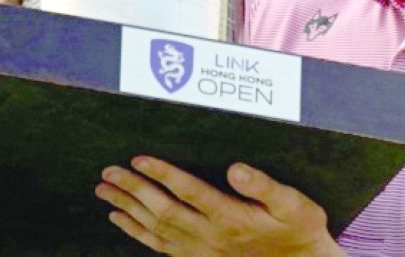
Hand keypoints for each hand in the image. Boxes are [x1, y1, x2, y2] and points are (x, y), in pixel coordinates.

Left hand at [95, 156, 342, 255]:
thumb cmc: (299, 229)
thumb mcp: (294, 204)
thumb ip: (264, 186)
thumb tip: (236, 168)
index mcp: (230, 217)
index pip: (187, 190)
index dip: (161, 173)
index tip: (139, 158)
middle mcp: (210, 235)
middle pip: (162, 209)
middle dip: (132, 188)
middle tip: (108, 171)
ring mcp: (201, 249)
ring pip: (155, 228)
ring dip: (127, 207)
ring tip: (104, 191)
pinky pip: (159, 246)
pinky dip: (136, 232)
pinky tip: (120, 219)